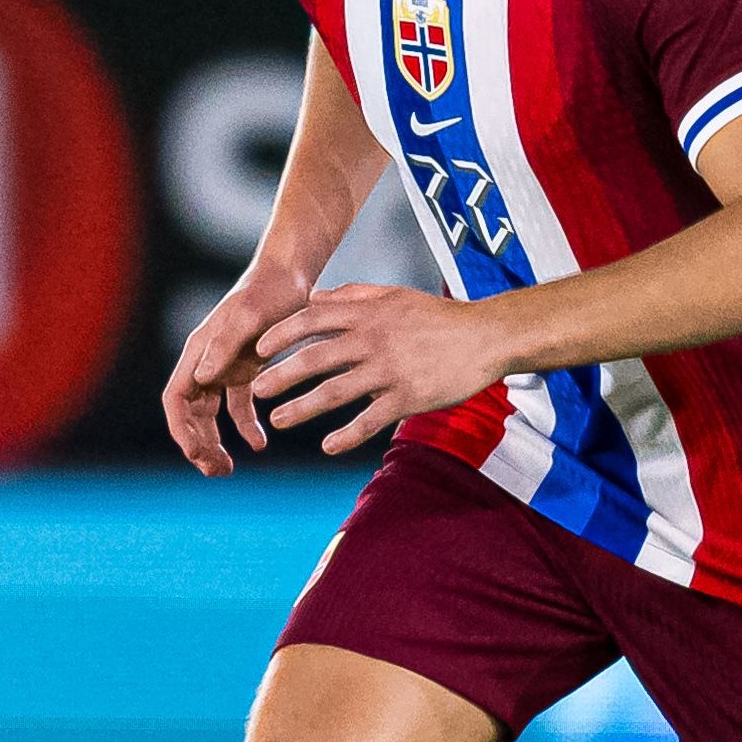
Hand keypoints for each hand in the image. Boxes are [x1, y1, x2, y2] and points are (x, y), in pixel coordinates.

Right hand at [162, 263, 314, 475]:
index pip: (176, 400)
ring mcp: (223, 368)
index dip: (181, 430)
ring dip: (215, 443)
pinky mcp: (245, 370)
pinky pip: (237, 407)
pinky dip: (245, 427)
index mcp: (198, 353)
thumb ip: (224, 346)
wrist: (290, 274)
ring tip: (228, 469)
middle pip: (189, 414)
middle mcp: (205, 363)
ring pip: (209, 416)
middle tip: (218, 471)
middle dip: (198, 445)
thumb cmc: (268, 291)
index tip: (196, 454)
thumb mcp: (248, 316)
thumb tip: (201, 379)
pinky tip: (260, 443)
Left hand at [250, 285, 511, 455]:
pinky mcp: (407, 397)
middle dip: (280, 375)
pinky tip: (327, 447)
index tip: (258, 349)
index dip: (280, 334)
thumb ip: (353, 295)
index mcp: (367, 314)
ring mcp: (389, 371)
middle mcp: (372, 341)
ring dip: (302, 408)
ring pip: (335, 392)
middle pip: (314, 359)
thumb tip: (314, 297)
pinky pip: (369, 420)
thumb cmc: (437, 316)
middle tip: (256, 390)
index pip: (312, 321)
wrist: (485, 337)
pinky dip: (346, 435)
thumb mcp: (394, 295)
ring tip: (277, 420)